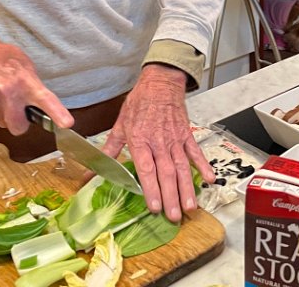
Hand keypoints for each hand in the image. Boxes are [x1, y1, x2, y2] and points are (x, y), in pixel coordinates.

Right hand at [0, 37, 72, 134]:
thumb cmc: (5, 59)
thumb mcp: (26, 67)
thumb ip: (34, 87)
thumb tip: (42, 107)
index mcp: (27, 81)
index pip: (45, 100)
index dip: (57, 114)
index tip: (66, 124)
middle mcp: (10, 91)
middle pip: (18, 127)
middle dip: (20, 123)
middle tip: (19, 111)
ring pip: (3, 124)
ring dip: (4, 116)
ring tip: (2, 98)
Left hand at [102, 64, 214, 221]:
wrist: (160, 83)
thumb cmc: (139, 103)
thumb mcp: (120, 125)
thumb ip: (108, 151)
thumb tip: (89, 172)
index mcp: (140, 140)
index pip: (146, 169)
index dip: (151, 188)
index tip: (154, 206)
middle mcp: (159, 142)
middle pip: (166, 173)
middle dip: (171, 197)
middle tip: (174, 216)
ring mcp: (175, 139)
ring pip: (182, 167)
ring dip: (187, 188)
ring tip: (190, 206)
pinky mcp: (186, 135)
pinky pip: (195, 153)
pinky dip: (203, 166)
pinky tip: (209, 179)